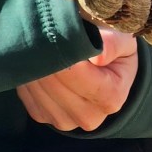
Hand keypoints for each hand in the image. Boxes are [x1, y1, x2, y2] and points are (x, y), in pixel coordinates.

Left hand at [17, 29, 138, 131]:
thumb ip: (113, 43)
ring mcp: (64, 121)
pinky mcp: (43, 117)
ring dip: (37, 65)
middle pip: (55, 84)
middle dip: (48, 57)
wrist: (106, 70)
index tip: (58, 30)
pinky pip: (27, 95)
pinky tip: (40, 62)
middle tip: (46, 33)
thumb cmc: (114, 51)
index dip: (64, 52)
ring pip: (39, 90)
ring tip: (43, 45)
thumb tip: (97, 57)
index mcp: (112, 97)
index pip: (77, 74)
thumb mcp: (124, 40)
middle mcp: (89, 116)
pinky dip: (30, 75)